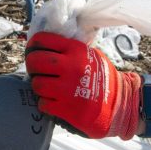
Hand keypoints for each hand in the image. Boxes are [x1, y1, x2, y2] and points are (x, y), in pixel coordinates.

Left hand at [26, 32, 140, 138]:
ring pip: (37, 84)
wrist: (119, 105)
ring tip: (46, 88)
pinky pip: (43, 104)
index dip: (33, 45)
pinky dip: (45, 104)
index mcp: (76, 51)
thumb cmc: (103, 79)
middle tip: (36, 71)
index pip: (42, 40)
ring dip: (38, 87)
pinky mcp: (67, 109)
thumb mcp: (91, 55)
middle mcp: (71, 67)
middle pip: (35, 61)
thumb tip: (45, 47)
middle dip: (31, 66)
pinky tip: (53, 102)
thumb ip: (70, 50)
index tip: (33, 51)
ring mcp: (68, 89)